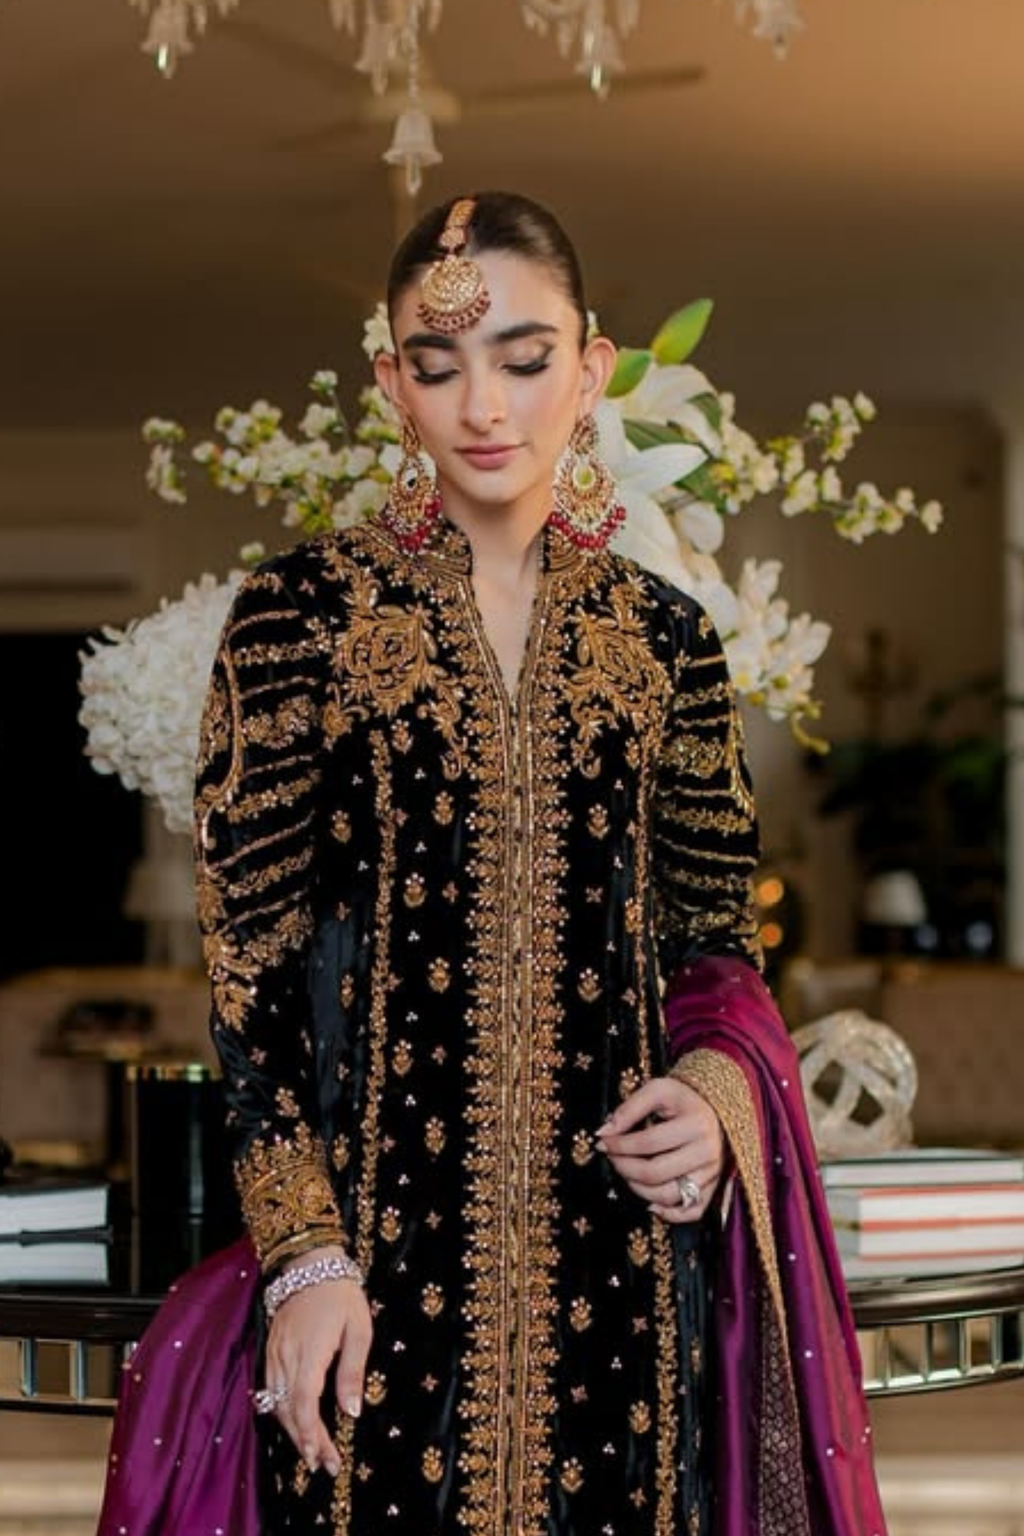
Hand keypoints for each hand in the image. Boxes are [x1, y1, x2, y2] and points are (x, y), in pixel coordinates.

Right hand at [263, 1245, 372, 1475]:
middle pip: (289, 1410)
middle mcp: (286, 1356)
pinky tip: (295, 1422)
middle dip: (305, 1441)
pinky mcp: (271, 1349)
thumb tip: (351, 1412)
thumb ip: (352, 1371)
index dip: (312, 1435)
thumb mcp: (359, 1329)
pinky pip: (271, 1389)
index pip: (305, 1403)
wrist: (310, 1263)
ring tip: (312, 1451)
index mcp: (310, 1351)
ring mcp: (275, 1353)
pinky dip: (282, 1410)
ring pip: (277, 1402)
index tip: (324, 1458)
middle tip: (324, 1464)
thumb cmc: (341, 1294)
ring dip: (292, 1430)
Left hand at [596, 1076, 724, 1223]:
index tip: (603, 1141)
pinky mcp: (713, 1187)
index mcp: (696, 1125)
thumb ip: (630, 1109)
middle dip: (625, 1167)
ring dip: (639, 1189)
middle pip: (655, 1173)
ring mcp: (711, 1173)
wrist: (716, 1109)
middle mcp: (707, 1152)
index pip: (648, 1143)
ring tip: (627, 1173)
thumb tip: (604, 1132)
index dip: (619, 1145)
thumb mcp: (658, 1090)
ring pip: (668, 1195)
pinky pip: (691, 1212)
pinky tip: (650, 1202)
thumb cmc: (683, 1099)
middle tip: (612, 1158)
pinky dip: (668, 1213)